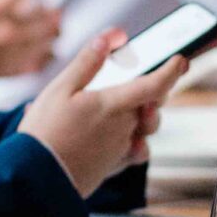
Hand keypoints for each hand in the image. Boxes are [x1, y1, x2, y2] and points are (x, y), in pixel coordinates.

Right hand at [0, 0, 63, 85]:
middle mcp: (9, 26)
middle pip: (49, 15)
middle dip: (54, 11)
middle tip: (54, 10)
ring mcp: (12, 50)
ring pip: (50, 39)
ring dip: (53, 33)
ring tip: (52, 30)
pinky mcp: (10, 70)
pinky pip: (40, 62)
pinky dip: (46, 55)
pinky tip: (43, 51)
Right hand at [17, 29, 184, 196]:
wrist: (36, 179)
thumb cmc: (45, 133)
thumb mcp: (60, 89)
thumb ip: (88, 62)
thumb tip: (110, 36)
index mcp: (113, 106)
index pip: (155, 86)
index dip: (171, 70)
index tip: (180, 60)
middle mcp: (124, 129)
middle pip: (152, 106)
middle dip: (152, 92)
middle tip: (141, 81)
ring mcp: (120, 149)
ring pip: (144, 128)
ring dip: (143, 115)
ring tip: (126, 108)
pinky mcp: (113, 166)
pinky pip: (135, 151)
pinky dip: (134, 141)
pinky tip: (121, 137)